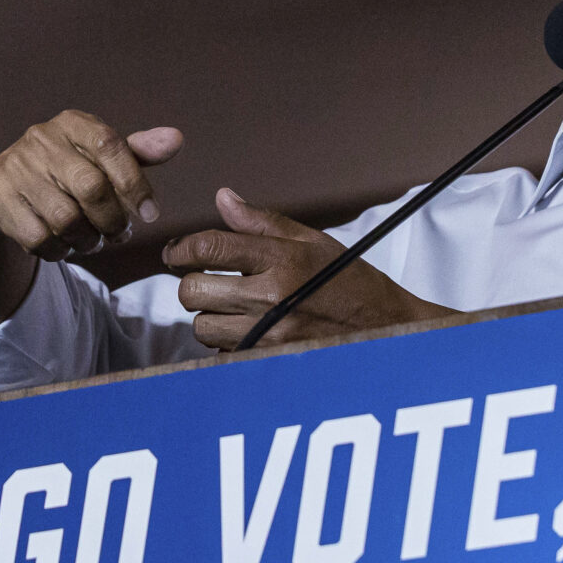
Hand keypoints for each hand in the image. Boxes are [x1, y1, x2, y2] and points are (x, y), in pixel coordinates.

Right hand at [0, 111, 182, 343]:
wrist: (2, 191)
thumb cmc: (66, 173)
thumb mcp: (99, 159)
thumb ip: (137, 153)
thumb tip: (175, 139)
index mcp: (72, 123)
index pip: (110, 145)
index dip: (135, 183)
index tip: (151, 214)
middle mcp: (40, 139)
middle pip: (92, 188)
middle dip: (113, 221)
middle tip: (120, 234)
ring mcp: (14, 168)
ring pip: (67, 220)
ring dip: (88, 240)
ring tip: (92, 240)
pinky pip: (40, 238)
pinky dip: (60, 251)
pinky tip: (64, 245)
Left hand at [165, 188, 447, 349]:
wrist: (386, 328)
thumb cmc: (350, 281)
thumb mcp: (313, 241)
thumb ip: (262, 222)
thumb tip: (222, 198)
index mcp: (282, 259)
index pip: (210, 246)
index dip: (181, 248)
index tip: (176, 252)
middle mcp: (272, 298)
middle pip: (193, 292)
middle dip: (193, 284)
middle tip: (208, 281)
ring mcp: (270, 336)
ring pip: (203, 328)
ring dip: (209, 317)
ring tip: (232, 308)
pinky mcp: (270, 363)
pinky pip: (223, 355)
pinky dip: (226, 345)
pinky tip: (246, 332)